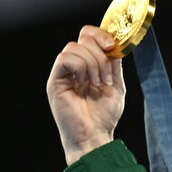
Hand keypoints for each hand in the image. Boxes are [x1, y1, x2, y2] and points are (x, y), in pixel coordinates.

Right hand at [46, 25, 125, 165]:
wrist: (94, 136)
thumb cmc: (103, 116)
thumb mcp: (116, 86)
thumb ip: (114, 65)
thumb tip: (116, 44)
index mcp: (88, 64)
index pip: (88, 36)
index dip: (101, 35)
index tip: (112, 48)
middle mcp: (74, 66)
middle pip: (83, 38)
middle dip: (100, 55)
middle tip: (105, 78)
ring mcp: (63, 72)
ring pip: (74, 47)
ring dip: (92, 64)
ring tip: (97, 84)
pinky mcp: (55, 81)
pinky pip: (64, 58)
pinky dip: (80, 67)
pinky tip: (85, 83)